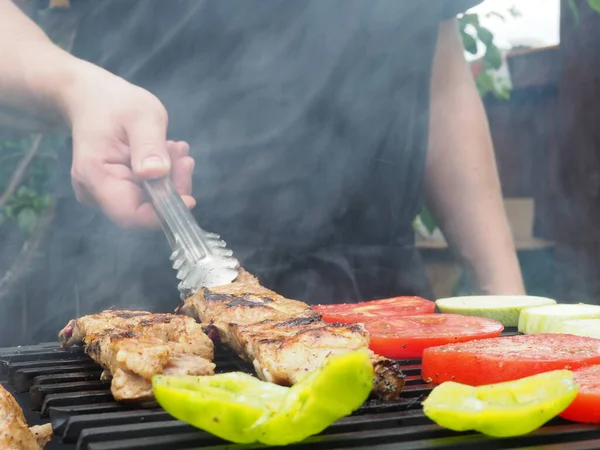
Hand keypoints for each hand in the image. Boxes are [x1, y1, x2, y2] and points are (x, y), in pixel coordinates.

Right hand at [59, 62, 194, 228]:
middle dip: (171, 187)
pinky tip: (168, 152)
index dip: (161, 214)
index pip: (129, 214)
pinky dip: (162, 176)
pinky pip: (145, 193)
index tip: (189, 198)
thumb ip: (149, 145)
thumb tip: (157, 173)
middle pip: (142, 210)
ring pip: (148, 202)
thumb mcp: (141, 115)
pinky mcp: (115, 190)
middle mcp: (94, 192)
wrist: (91, 98)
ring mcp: (103, 194)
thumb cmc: (114, 103)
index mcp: (94, 175)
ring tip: (176, 148)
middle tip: (183, 156)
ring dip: (170, 179)